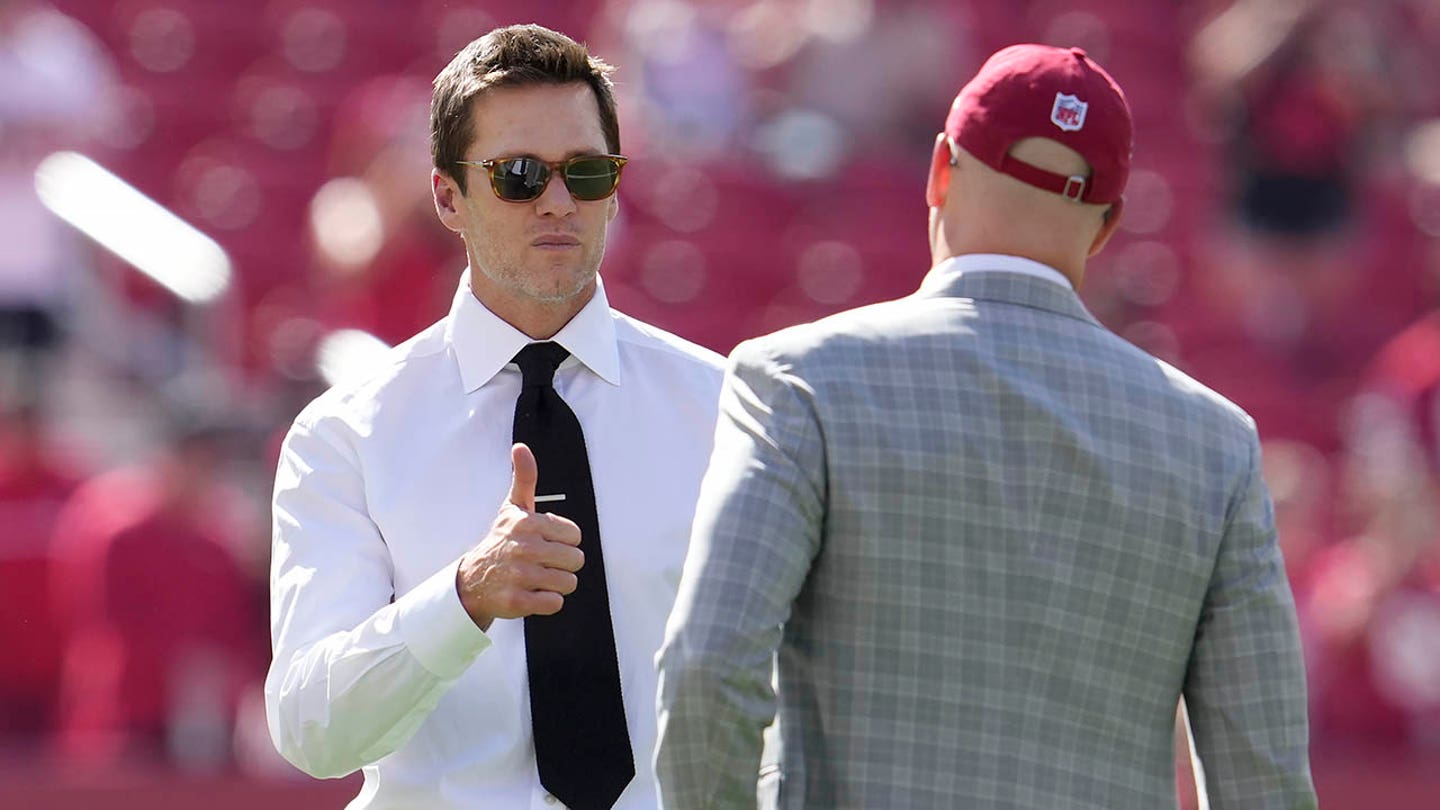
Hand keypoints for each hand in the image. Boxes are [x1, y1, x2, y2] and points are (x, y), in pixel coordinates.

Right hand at [456, 443, 583, 630]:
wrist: (472, 580)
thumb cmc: (501, 541)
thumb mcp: (513, 508)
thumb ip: (524, 477)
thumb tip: (520, 447)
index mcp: (528, 524)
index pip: (576, 535)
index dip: (563, 541)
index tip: (544, 542)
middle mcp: (524, 548)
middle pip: (576, 560)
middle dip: (563, 564)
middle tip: (542, 563)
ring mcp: (519, 577)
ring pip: (568, 583)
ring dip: (556, 584)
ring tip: (537, 578)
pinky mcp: (517, 602)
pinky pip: (555, 604)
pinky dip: (547, 602)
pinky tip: (531, 593)